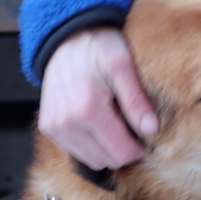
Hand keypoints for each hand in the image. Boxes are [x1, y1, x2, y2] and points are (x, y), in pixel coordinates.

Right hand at [39, 27, 160, 171]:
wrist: (65, 39)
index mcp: (88, 110)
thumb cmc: (97, 47)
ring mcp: (54, 128)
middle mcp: (66, 124)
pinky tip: (100, 126)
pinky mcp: (48, 128)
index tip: (147, 134)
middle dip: (125, 149)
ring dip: (109, 149)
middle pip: (108, 160)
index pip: (122, 152)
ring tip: (117, 125)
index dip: (140, 148)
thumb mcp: (123, 65)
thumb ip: (136, 99)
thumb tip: (152, 130)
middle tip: (134, 127)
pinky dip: (92, 146)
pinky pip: (76, 152)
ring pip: (92, 160)